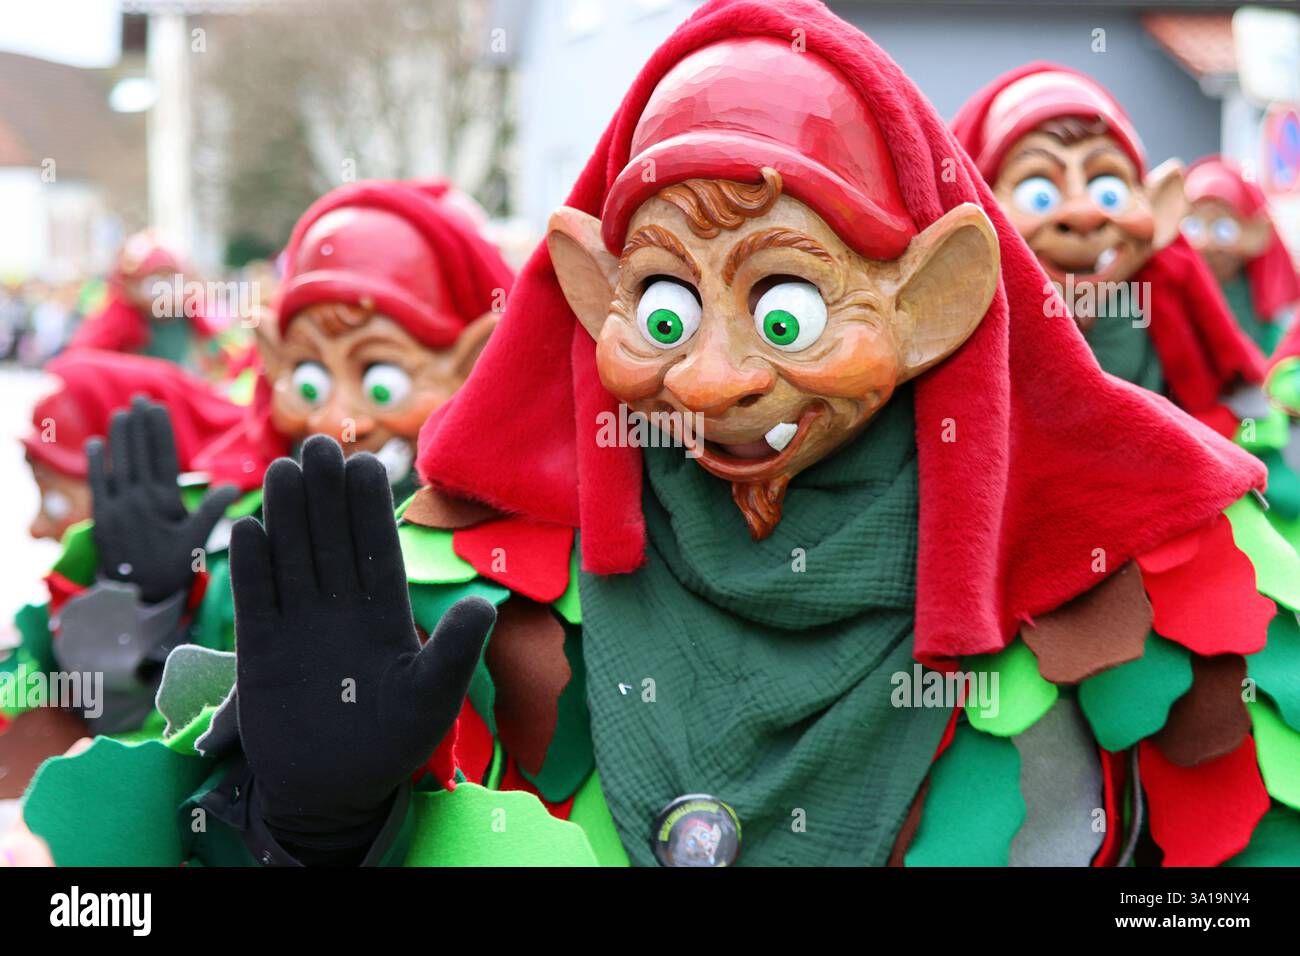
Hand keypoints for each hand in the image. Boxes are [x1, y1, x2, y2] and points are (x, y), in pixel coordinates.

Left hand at [87, 396, 237, 602]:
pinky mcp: (101, 518)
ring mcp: (116, 508)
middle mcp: (137, 500)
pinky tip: (96, 444)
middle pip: (137, 454)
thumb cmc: (172, 568)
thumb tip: (234, 486)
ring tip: (120, 413)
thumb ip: (212, 511)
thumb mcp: (197, 541)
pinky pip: (97, 484)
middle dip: (138, 424)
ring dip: (118, 437)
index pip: (161, 456)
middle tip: (139, 398)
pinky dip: (95, 463)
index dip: (158, 429)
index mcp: (163, 503)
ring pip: (117, 464)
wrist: (135, 597)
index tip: (157, 407)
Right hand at [230, 435, 493, 853]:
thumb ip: (454, 651)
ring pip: (293, 559)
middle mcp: (341, 609)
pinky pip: (257, 601)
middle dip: (327, 495)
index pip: (377, 549)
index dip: (371, 508)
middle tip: (321, 445)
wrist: (335, 790)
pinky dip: (252, 569)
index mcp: (386, 612)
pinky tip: (248, 530)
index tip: (368, 464)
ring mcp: (299, 626)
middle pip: (332, 541)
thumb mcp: (432, 698)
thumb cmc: (393, 743)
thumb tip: (487, 604)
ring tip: (284, 471)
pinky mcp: (261, 651)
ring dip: (288, 517)